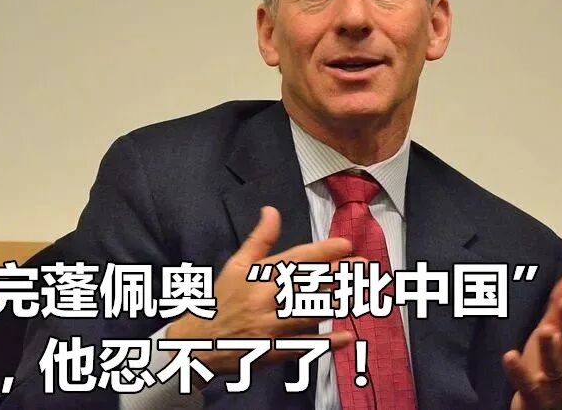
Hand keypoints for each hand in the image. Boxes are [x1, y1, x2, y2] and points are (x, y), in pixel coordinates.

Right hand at [166, 206, 356, 373]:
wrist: (196, 343)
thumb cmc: (221, 300)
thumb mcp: (235, 265)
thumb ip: (259, 239)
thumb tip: (271, 209)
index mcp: (258, 276)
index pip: (295, 259)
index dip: (322, 251)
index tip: (345, 244)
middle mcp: (265, 299)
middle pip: (308, 284)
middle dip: (339, 275)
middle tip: (365, 267)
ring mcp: (269, 326)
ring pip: (309, 313)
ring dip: (337, 303)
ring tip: (362, 294)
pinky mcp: (272, 351)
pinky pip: (303, 346)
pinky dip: (326, 342)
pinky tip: (347, 337)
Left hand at [502, 273, 561, 409]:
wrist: (547, 409)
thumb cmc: (551, 366)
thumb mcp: (555, 335)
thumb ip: (561, 309)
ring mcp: (553, 383)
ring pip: (555, 367)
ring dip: (551, 349)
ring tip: (546, 331)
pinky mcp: (534, 396)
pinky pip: (526, 384)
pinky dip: (517, 371)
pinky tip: (509, 355)